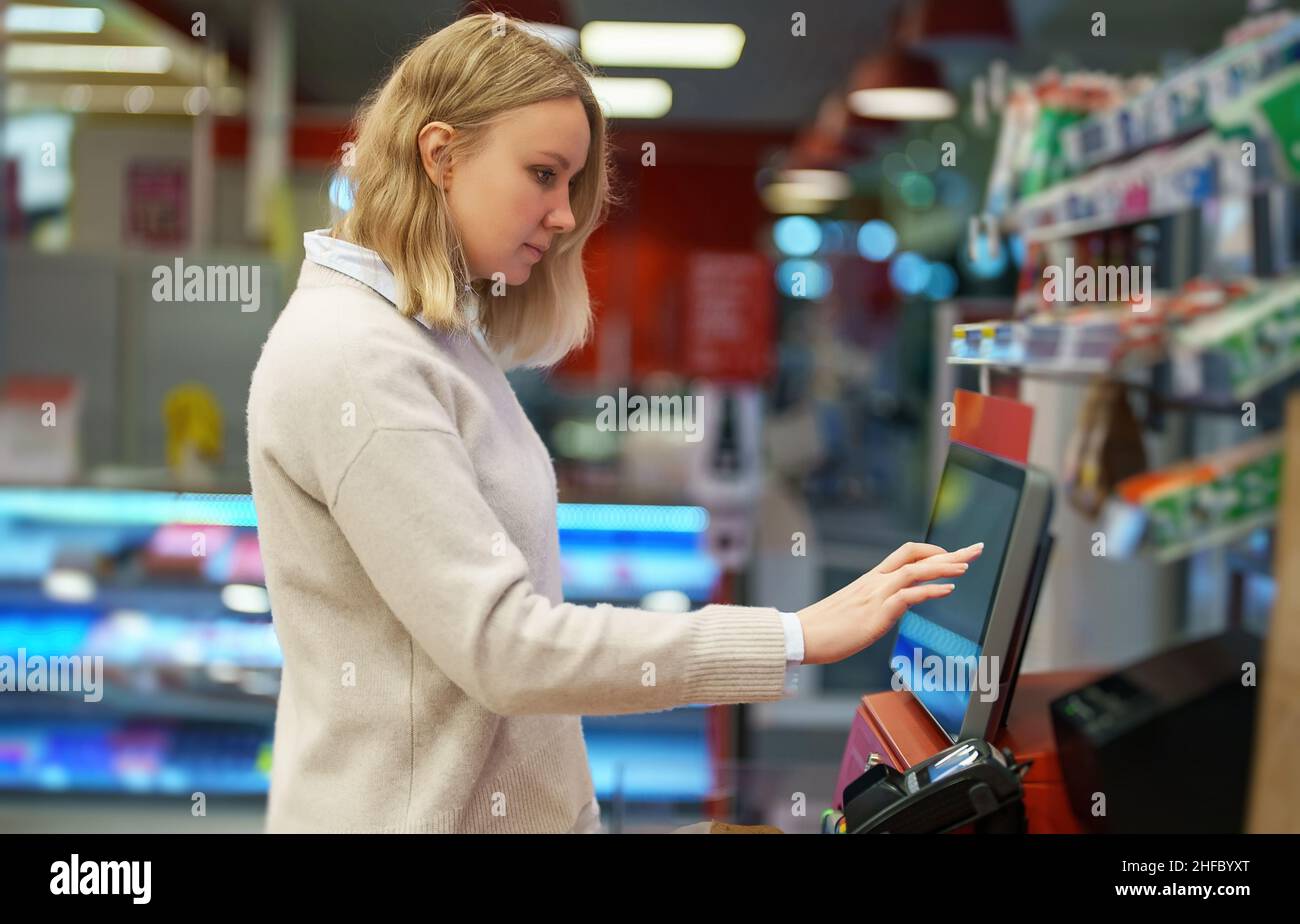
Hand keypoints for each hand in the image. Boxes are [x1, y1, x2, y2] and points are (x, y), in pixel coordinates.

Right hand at [795, 541, 983, 665]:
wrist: (802, 635)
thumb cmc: (825, 628)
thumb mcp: (853, 609)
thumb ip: (874, 604)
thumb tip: (891, 608)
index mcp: (871, 579)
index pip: (906, 554)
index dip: (933, 552)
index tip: (952, 555)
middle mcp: (876, 581)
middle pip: (917, 556)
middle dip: (950, 553)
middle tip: (976, 549)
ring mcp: (876, 595)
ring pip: (916, 571)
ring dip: (945, 567)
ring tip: (967, 566)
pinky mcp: (876, 613)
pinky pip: (909, 596)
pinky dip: (931, 591)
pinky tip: (948, 589)